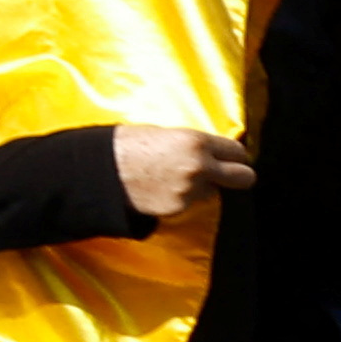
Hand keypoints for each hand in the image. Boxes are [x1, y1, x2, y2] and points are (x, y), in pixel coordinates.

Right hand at [112, 123, 255, 220]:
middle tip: (223, 173)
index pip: (238, 151)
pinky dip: (181, 198)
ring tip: (175, 179)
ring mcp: (189, 191)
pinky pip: (191, 203)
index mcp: (195, 141)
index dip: (233, 155)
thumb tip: (211, 151)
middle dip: (236, 175)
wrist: (96, 170)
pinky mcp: (177, 208)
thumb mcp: (163, 133)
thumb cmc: (124, 145)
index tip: (228, 157)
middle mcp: (199, 167)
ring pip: (214, 192)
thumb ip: (192, 143)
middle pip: (244, 177)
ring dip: (202, 187)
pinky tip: (161, 189)